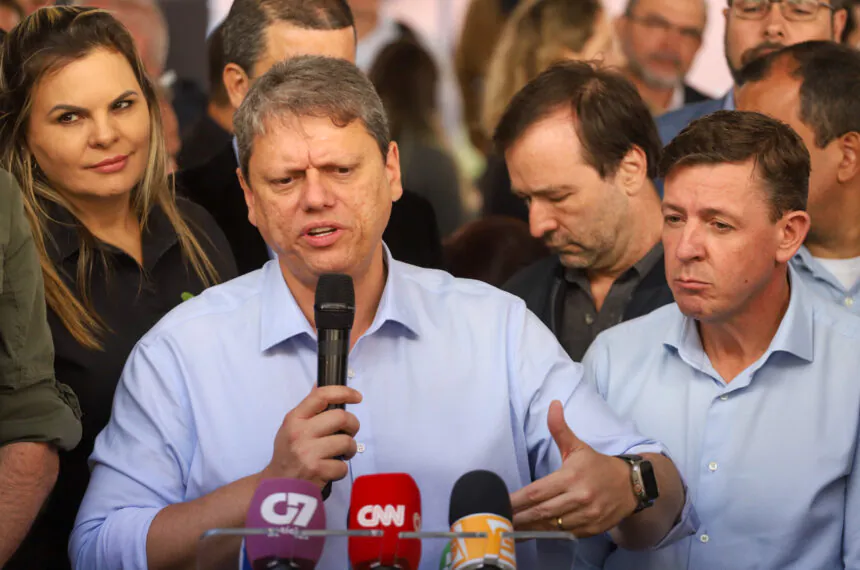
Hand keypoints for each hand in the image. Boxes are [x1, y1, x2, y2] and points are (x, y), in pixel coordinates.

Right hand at [263, 386, 361, 488]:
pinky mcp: (316, 470)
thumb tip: (319, 384)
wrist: (278, 484)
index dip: (343, 392)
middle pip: (341, 417)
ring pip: (346, 442)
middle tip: (349, 432)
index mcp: (295, 418)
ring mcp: (308, 452)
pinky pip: (342, 466)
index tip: (357, 396)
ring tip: (341, 453)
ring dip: (350, 448)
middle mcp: (300, 432)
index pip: (321, 395)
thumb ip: (308, 408)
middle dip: (353, 425)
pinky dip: (341, 469)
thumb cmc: (288, 452)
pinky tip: (331, 469)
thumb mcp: (291, 426)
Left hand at [510, 400, 636, 536]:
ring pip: (552, 526)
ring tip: (511, 529)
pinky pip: (565, 535)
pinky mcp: (592, 530)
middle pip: (542, 511)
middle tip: (500, 520)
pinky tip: (533, 533)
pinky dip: (549, 534)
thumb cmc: (598, 465)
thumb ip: (560, 429)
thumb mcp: (578, 446)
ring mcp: (586, 516)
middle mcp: (579, 497)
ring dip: (531, 528)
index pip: (538, 491)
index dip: (518, 500)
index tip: (502, 502)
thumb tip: (552, 404)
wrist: (631, 485)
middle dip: (519, 517)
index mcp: (571, 477)